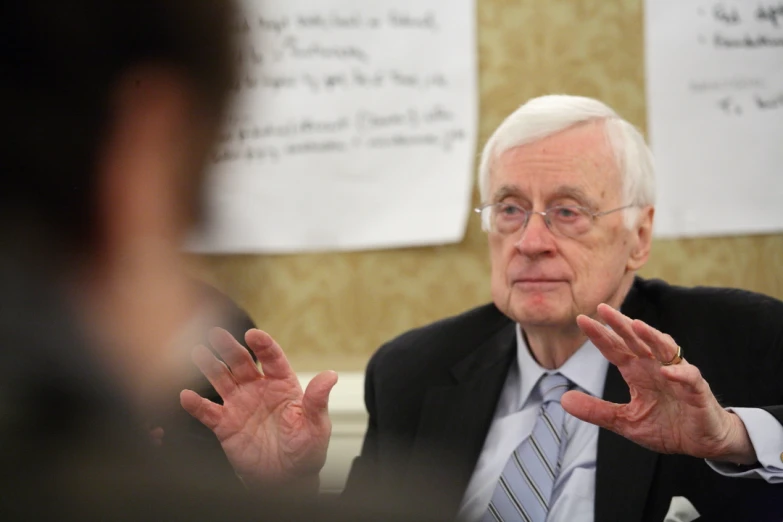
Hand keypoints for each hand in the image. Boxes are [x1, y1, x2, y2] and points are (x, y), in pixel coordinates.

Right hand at [180, 328, 337, 485]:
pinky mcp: (226, 425)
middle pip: (241, 362)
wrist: (287, 479)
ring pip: (221, 379)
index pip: (272, 358)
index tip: (253, 335)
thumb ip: (317, 399)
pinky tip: (185, 395)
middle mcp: (259, 389)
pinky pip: (207, 412)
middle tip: (216, 333)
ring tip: (196, 352)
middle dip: (229, 347)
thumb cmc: (306, 449)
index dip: (263, 345)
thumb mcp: (316, 424)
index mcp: (282, 384)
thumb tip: (331, 375)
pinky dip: (195, 404)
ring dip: (208, 366)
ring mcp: (240, 405)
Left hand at [561, 304, 755, 464]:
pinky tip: (666, 371)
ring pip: (665, 350)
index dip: (600, 335)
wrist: (700, 443)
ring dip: (652, 337)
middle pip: (637, 340)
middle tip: (604, 309)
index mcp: (637, 372)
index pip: (615, 348)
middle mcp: (656, 367)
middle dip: (622, 324)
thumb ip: (596, 410)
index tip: (580, 319)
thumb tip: (563, 399)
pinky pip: (689, 378)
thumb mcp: (624, 421)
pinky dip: (679, 374)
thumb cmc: (665, 426)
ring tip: (636, 326)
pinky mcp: (698, 391)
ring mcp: (678, 376)